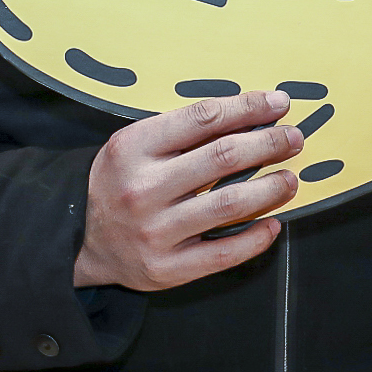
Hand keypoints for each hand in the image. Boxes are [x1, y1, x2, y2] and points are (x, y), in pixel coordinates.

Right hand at [72, 91, 301, 290]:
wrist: (78, 238)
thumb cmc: (120, 181)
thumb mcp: (136, 144)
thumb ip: (185, 130)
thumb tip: (252, 113)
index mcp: (133, 148)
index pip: (204, 118)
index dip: (249, 107)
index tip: (279, 103)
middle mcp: (143, 189)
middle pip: (223, 157)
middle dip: (269, 143)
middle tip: (294, 139)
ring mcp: (154, 232)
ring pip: (229, 204)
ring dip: (271, 188)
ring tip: (290, 179)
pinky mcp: (166, 269)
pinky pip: (223, 252)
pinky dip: (256, 237)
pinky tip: (274, 222)